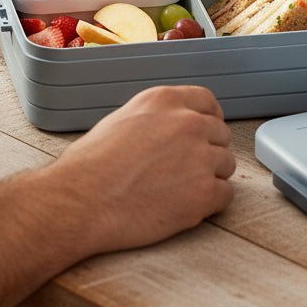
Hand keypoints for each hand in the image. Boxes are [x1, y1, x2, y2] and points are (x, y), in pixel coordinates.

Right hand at [53, 85, 234, 251]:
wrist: (80, 201)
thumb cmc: (91, 166)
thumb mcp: (124, 119)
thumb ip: (157, 118)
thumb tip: (172, 128)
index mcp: (165, 100)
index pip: (208, 102)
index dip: (207, 121)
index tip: (203, 136)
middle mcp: (188, 122)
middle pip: (221, 135)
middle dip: (208, 152)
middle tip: (184, 171)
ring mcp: (199, 157)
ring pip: (226, 165)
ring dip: (210, 177)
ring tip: (179, 191)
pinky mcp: (203, 193)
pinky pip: (226, 195)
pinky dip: (210, 204)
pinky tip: (185, 207)